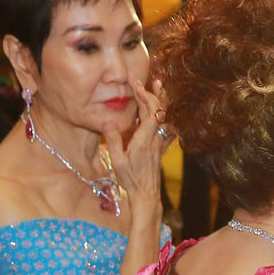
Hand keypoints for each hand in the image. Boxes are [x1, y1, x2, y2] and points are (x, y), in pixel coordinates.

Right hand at [107, 78, 166, 221]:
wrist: (146, 195)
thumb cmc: (130, 180)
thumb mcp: (117, 161)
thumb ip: (113, 140)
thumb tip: (108, 121)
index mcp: (144, 140)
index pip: (149, 112)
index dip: (144, 95)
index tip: (134, 83)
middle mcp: (155, 139)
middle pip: (157, 111)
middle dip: (148, 93)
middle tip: (138, 79)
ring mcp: (159, 143)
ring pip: (163, 118)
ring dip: (160, 100)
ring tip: (158, 85)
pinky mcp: (160, 147)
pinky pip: (165, 126)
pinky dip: (164, 113)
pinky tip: (164, 108)